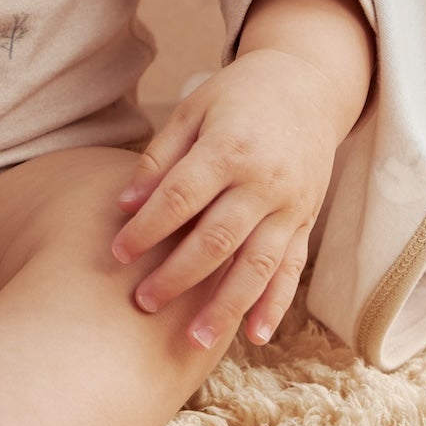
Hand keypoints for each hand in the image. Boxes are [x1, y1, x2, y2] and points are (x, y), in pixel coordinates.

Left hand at [111, 0, 372, 349]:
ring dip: (226, 306)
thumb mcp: (194, 109)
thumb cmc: (239, 96)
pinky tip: (256, 335)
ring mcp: (290, 206)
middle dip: (177, 276)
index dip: (147, 228)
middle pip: (217, 239)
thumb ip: (160, 158)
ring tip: (194, 341)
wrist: (308, 85)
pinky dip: (276, 305)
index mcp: (230, 148)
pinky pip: (292, 269)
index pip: (181, 198)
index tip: (116, 252)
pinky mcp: (306, 221)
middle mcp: (264, 181)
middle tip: (142, 303)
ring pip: (257, 265)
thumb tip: (124, 205)